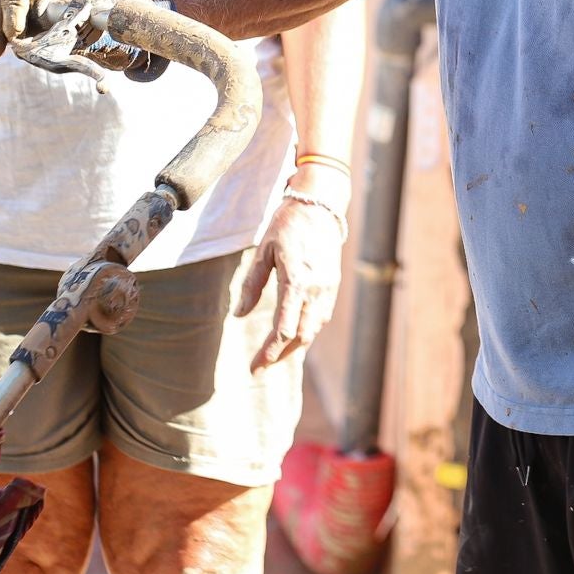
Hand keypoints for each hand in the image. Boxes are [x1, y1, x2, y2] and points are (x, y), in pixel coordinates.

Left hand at [237, 183, 345, 372]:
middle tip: (259, 367)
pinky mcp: (333, 285)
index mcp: (297, 280)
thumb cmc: (287, 225)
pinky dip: (307, 331)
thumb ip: (252, 284)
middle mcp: (316, 289)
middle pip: (301, 336)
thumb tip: (239, 314)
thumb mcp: (263, 251)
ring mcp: (329, 288)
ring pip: (314, 330)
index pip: (284, 329)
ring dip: (295, 346)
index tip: (255, 368)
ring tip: (274, 355)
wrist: (320, 206)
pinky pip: (322, 317)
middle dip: (280, 356)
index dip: (269, 353)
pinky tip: (293, 335)